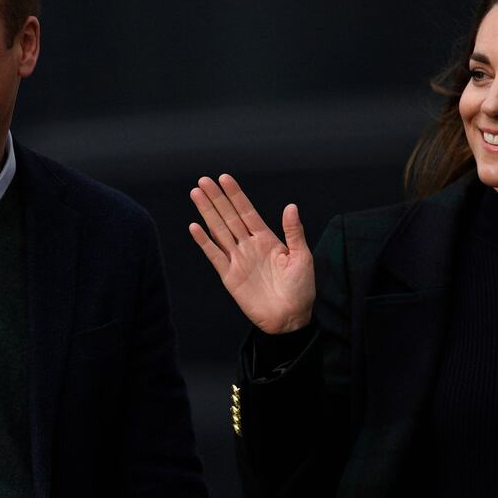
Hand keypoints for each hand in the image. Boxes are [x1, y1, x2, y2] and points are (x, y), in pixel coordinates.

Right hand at [189, 174, 314, 333]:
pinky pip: (214, 255)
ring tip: (196, 194)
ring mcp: (237, 259)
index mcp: (267, 239)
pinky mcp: (229, 276)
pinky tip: (194, 227)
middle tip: (203, 180)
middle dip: (216, 198)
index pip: (247, 211)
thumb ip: (294, 232)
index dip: (236, 195)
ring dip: (207, 212)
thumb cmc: (301, 289)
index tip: (224, 178)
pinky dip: (204, 241)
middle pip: (229, 217)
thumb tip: (291, 206)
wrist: (290, 318)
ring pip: (218, 230)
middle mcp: (249, 245)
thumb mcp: (302, 257)